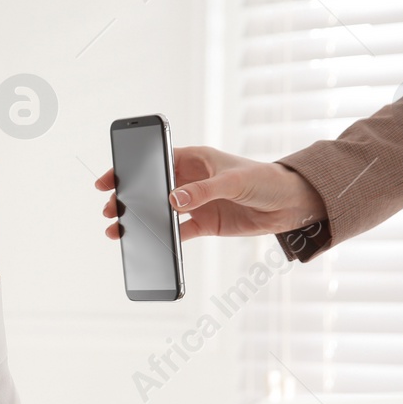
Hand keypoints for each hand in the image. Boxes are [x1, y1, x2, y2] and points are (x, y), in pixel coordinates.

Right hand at [95, 146, 325, 242]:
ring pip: (160, 211)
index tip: (109, 179)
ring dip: (142, 220)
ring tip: (120, 231)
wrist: (293, 205)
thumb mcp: (234, 181)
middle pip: (152, 188)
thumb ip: (203, 191)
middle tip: (110, 209)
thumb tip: (172, 200)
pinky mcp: (205, 223)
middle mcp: (192, 180)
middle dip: (129, 198)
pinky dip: (165, 239)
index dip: (130, 168)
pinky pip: (179, 232)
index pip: (155, 161)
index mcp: (196, 159)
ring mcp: (197, 202)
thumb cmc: (267, 179)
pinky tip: (152, 245)